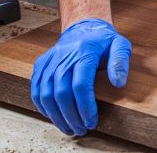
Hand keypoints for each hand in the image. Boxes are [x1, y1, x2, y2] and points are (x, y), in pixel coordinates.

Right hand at [31, 18, 131, 135]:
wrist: (84, 27)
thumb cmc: (104, 40)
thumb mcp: (120, 45)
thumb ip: (121, 62)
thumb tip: (119, 83)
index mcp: (84, 51)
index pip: (81, 85)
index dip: (85, 107)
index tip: (92, 121)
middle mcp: (64, 56)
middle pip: (62, 92)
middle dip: (71, 116)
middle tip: (81, 130)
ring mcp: (49, 60)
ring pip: (46, 94)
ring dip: (56, 116)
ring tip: (69, 128)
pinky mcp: (40, 65)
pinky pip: (36, 89)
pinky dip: (43, 106)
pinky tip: (54, 116)